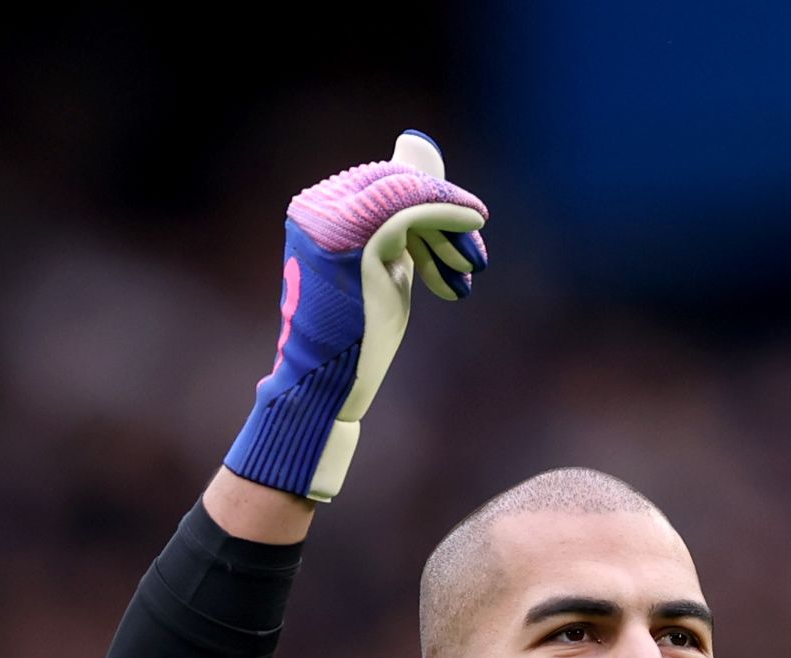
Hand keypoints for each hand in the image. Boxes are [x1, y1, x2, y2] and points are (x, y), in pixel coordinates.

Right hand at [222, 131, 489, 503]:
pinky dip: (449, 212)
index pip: (383, 183)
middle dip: (442, 213)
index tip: (457, 242)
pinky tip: (474, 223)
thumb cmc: (358, 329)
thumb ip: (400, 214)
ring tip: (471, 261)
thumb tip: (418, 143)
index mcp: (316, 210)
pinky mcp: (359, 238)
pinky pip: (412, 207)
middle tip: (470, 255)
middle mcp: (318, 207)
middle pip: (396, 182)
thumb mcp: (386, 258)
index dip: (428, 205)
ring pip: (407, 192)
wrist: (332, 381)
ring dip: (450, 222)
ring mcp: (333, 220)